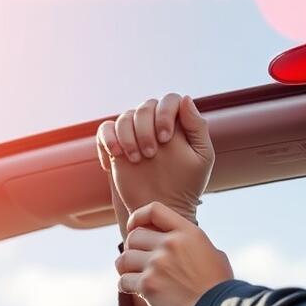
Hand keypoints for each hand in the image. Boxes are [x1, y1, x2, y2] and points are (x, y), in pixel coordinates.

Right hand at [96, 93, 213, 222]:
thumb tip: (186, 98)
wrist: (163, 207)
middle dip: (145, 129)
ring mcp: (134, 134)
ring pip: (124, 117)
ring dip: (127, 136)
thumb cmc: (187, 184)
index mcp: (177, 124)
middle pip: (145, 106)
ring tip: (135, 159)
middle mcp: (154, 125)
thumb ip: (197, 127)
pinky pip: (105, 129)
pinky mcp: (116, 146)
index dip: (165, 113)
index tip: (165, 138)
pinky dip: (107, 140)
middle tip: (150, 154)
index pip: (170, 100)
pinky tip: (116, 158)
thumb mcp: (201, 158)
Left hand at [115, 201, 233, 305]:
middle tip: (139, 261)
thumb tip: (182, 244)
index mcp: (187, 232)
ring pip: (124, 259)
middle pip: (134, 237)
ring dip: (126, 268)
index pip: (154, 210)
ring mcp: (157, 264)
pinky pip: (124, 281)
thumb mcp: (213, 253)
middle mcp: (170, 244)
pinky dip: (126, 286)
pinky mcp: (148, 285)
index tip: (134, 227)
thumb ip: (193, 245)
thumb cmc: (218, 286)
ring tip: (134, 276)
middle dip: (133, 249)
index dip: (138, 217)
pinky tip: (134, 291)